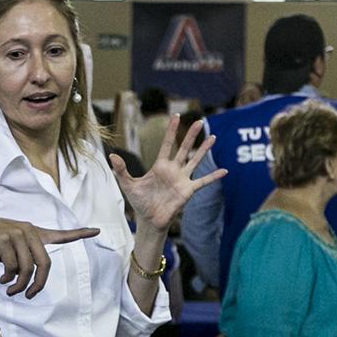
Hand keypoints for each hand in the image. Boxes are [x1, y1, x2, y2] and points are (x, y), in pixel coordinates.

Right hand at [0, 211, 97, 297]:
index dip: (79, 234)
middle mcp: (28, 231)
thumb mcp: (8, 246)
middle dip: (38, 284)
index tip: (96, 231)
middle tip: (28, 295)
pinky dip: (7, 278)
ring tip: (10, 289)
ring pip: (27, 268)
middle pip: (45, 264)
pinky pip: (12, 267)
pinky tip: (1, 278)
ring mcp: (16, 234)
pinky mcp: (4, 239)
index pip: (59, 234)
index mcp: (33, 232)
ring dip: (18, 285)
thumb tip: (24, 277)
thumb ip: (21, 257)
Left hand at [110, 115, 224, 232]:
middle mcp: (173, 170)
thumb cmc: (140, 202)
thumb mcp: (128, 184)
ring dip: (204, 149)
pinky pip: (203, 181)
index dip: (171, 130)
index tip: (176, 116)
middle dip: (191, 135)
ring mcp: (182, 179)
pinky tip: (224, 171)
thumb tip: (111, 155)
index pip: (167, 144)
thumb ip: (121, 170)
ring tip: (213, 138)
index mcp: (160, 166)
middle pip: (184, 148)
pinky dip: (213, 176)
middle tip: (199, 121)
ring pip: (196, 160)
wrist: (149, 220)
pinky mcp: (188, 191)